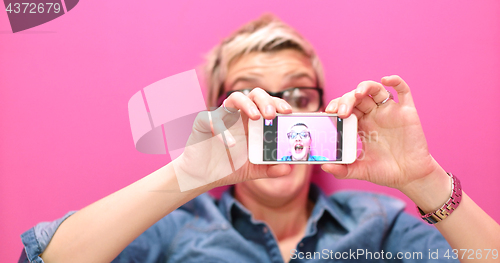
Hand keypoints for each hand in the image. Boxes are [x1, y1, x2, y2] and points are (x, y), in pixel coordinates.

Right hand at [173, 88, 291, 190]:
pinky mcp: (204, 123)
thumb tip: (288, 168)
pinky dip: (222, 129)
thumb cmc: (228, 167)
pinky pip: (212, 119)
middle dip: (266, 100)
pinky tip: (230, 144)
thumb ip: (270, 168)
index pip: (268, 104)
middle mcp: (239, 116)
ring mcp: (222, 117)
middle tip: (272, 115)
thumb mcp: (253, 170)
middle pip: (254, 95)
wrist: (202, 177)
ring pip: (234, 98)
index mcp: (252, 123)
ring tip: (257, 117)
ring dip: (247, 104)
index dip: (278, 103)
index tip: (288, 111)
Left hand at [321, 75, 442, 190]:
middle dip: (346, 100)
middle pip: (357, 98)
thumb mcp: (361, 170)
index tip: (328, 113)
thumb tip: (324, 166)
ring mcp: (390, 112)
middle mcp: (374, 115)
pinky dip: (395, 81)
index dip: (336, 106)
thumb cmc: (386, 172)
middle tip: (340, 112)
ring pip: (376, 90)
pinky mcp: (407, 112)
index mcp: (361, 125)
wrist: (411, 177)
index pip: (345, 108)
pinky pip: (403, 90)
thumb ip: (343, 170)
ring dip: (364, 87)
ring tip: (357, 94)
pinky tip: (386, 80)